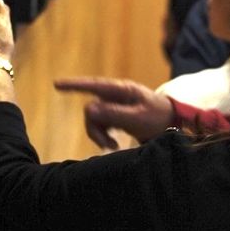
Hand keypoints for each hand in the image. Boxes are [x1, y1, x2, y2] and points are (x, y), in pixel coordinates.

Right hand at [54, 77, 174, 148]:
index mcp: (122, 90)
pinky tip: (114, 144)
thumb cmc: (158, 117)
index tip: (56, 84)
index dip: (74, 85)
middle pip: (91, 109)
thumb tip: (87, 109)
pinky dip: (103, 135)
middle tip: (108, 145)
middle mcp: (115, 95)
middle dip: (94, 129)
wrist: (173, 123)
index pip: (93, 85)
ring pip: (94, 119)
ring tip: (113, 146)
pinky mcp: (115, 114)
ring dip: (99, 134)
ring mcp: (115, 104)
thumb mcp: (137, 118)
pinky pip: (100, 124)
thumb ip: (113, 114)